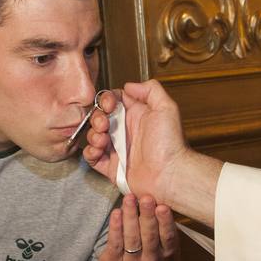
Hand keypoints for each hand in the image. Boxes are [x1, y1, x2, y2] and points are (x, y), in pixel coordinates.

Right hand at [83, 81, 190, 206]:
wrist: (170, 174)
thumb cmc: (171, 145)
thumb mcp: (166, 108)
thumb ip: (150, 90)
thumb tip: (130, 85)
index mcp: (136, 116)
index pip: (114, 101)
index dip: (106, 100)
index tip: (109, 105)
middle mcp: (126, 131)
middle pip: (100, 117)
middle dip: (97, 118)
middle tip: (104, 124)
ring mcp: (118, 149)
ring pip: (94, 136)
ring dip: (93, 135)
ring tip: (103, 140)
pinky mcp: (112, 167)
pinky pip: (92, 158)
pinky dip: (90, 152)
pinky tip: (98, 150)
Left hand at [97, 193, 178, 260]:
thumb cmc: (142, 248)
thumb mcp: (155, 240)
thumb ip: (156, 221)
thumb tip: (153, 193)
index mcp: (165, 251)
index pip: (167, 236)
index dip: (165, 222)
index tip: (163, 206)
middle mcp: (151, 259)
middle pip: (149, 236)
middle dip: (147, 215)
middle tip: (146, 198)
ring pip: (132, 237)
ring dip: (130, 216)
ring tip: (129, 199)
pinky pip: (115, 242)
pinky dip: (116, 226)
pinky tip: (116, 212)